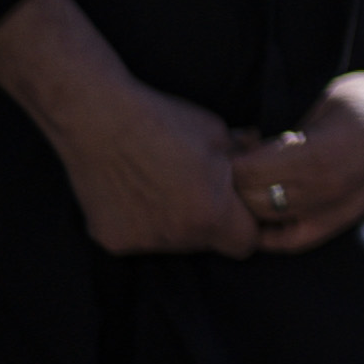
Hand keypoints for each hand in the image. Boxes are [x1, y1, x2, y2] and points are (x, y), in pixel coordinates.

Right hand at [0, 0, 258, 257]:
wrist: (98, 119)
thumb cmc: (165, 121)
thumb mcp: (218, 133)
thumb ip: (244, 158)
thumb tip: (265, 162)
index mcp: (211, 213)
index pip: (245, 243)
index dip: (246, 225)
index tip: (239, 206)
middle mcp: (177, 236)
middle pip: (207, 244)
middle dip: (210, 222)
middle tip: (198, 188)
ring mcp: (141, 242)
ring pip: (172, 242)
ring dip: (175, 223)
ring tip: (163, 184)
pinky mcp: (111, 240)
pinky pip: (139, 237)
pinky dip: (142, 221)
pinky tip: (134, 190)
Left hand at [234, 23, 363, 251]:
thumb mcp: (323, 104)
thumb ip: (288, 135)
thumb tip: (252, 150)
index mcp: (315, 157)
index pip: (245, 174)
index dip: (232, 159)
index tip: (239, 143)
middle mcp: (322, 192)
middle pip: (250, 202)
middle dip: (237, 182)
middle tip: (241, 162)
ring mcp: (334, 211)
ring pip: (267, 222)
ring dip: (253, 203)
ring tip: (257, 179)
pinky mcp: (342, 220)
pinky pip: (290, 239)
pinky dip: (271, 229)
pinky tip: (268, 210)